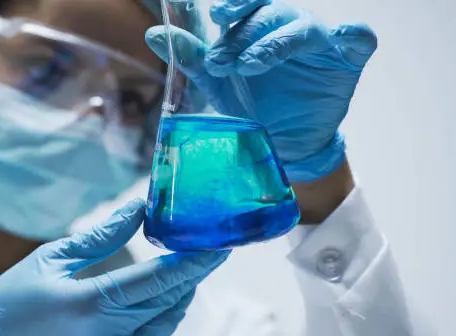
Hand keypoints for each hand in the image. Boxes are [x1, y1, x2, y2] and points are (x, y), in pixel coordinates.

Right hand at [0, 200, 229, 335]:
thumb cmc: (8, 304)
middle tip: (211, 251)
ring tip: (190, 272)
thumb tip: (137, 209)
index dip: (194, 262)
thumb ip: (100, 237)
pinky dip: (163, 322)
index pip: (157, 280)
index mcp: (90, 303)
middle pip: (168, 303)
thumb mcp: (49, 261)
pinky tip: (165, 302)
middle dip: (195, 276)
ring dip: (182, 298)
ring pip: (164, 328)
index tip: (218, 246)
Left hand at [145, 0, 376, 181]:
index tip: (216, 20)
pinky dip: (356, 35)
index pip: (248, 6)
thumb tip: (154, 33)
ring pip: (304, 27)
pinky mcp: (347, 60)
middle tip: (223, 61)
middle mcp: (289, 28)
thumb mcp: (219, 83)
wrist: (283, 143)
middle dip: (246, 36)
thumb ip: (193, 57)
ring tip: (251, 64)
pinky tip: (348, 36)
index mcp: (260, 27)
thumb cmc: (252, 105)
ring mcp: (320, 43)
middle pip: (272, 14)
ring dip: (277, 42)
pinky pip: (360, 40)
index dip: (234, 7)